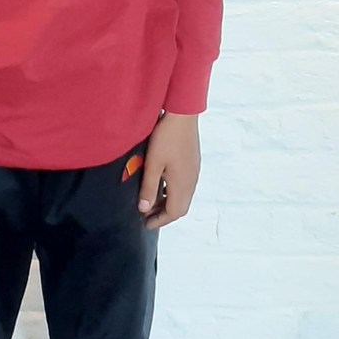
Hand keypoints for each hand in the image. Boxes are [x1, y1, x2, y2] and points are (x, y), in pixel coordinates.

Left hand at [138, 112, 199, 227]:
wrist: (183, 114)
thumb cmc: (166, 137)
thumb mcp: (153, 164)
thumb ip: (148, 188)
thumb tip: (144, 209)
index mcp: (182, 184)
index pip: (174, 212)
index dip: (159, 221)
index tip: (145, 223)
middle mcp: (191, 181)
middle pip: (180, 207)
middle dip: (164, 214)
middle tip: (146, 214)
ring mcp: (193, 172)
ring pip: (182, 196)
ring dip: (167, 202)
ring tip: (151, 200)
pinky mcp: (192, 163)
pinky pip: (184, 185)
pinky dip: (172, 191)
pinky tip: (161, 183)